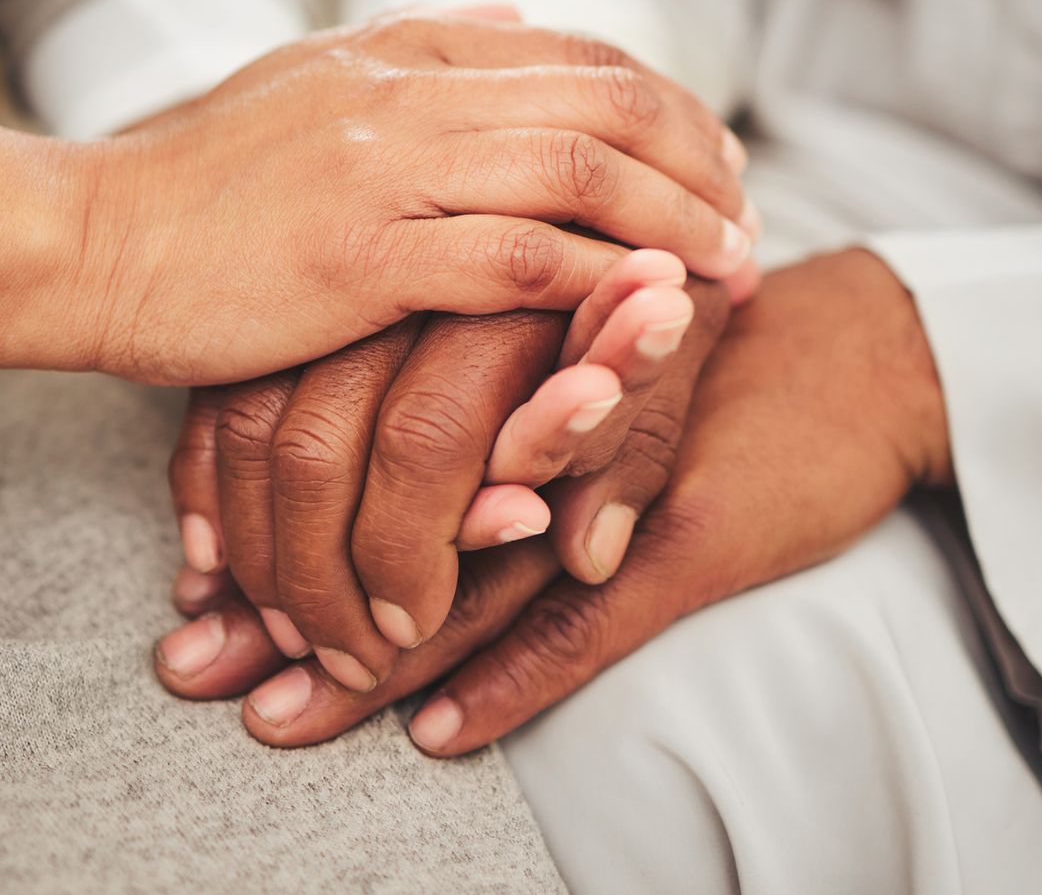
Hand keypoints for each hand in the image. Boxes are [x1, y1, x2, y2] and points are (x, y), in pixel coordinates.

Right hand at [76, 12, 751, 383]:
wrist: (93, 240)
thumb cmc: (202, 180)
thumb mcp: (312, 78)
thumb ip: (422, 40)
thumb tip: (522, 10)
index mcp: (405, 50)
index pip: (581, 57)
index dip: (673, 109)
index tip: (721, 165)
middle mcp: (408, 92)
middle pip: (605, 104)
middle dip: (700, 164)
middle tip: (749, 225)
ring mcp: (385, 168)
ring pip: (577, 171)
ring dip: (672, 222)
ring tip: (729, 272)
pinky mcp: (360, 252)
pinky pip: (511, 255)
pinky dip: (594, 275)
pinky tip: (644, 305)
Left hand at [152, 250, 951, 751]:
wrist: (852, 349)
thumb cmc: (669, 347)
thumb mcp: (534, 341)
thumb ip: (421, 385)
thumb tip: (273, 472)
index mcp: (472, 308)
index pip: (321, 405)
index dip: (239, 504)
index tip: (189, 589)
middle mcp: (524, 365)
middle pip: (364, 475)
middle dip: (275, 583)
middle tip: (200, 667)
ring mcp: (609, 454)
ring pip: (457, 556)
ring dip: (364, 645)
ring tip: (278, 712)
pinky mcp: (688, 526)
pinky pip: (581, 616)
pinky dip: (508, 678)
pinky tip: (441, 732)